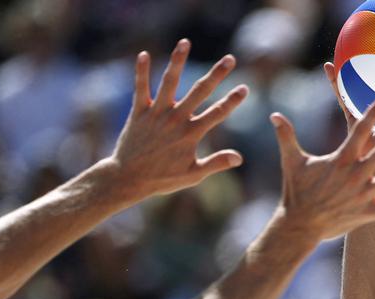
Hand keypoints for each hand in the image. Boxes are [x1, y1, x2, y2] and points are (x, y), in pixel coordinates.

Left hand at [112, 39, 247, 198]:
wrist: (129, 179)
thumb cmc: (162, 179)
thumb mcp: (192, 175)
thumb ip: (215, 164)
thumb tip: (239, 157)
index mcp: (190, 134)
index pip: (217, 114)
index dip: (232, 101)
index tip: (245, 88)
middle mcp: (175, 120)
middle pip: (199, 92)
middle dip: (217, 75)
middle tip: (230, 59)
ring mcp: (157, 114)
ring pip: (170, 82)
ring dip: (178, 61)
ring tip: (185, 42)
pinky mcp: (139, 112)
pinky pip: (141, 88)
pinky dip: (141, 72)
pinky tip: (144, 54)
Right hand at [271, 101, 374, 243]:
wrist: (300, 226)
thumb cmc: (296, 192)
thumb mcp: (291, 162)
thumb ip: (286, 136)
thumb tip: (273, 114)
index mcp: (341, 160)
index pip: (359, 132)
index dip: (372, 115)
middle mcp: (356, 175)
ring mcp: (364, 194)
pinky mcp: (367, 212)